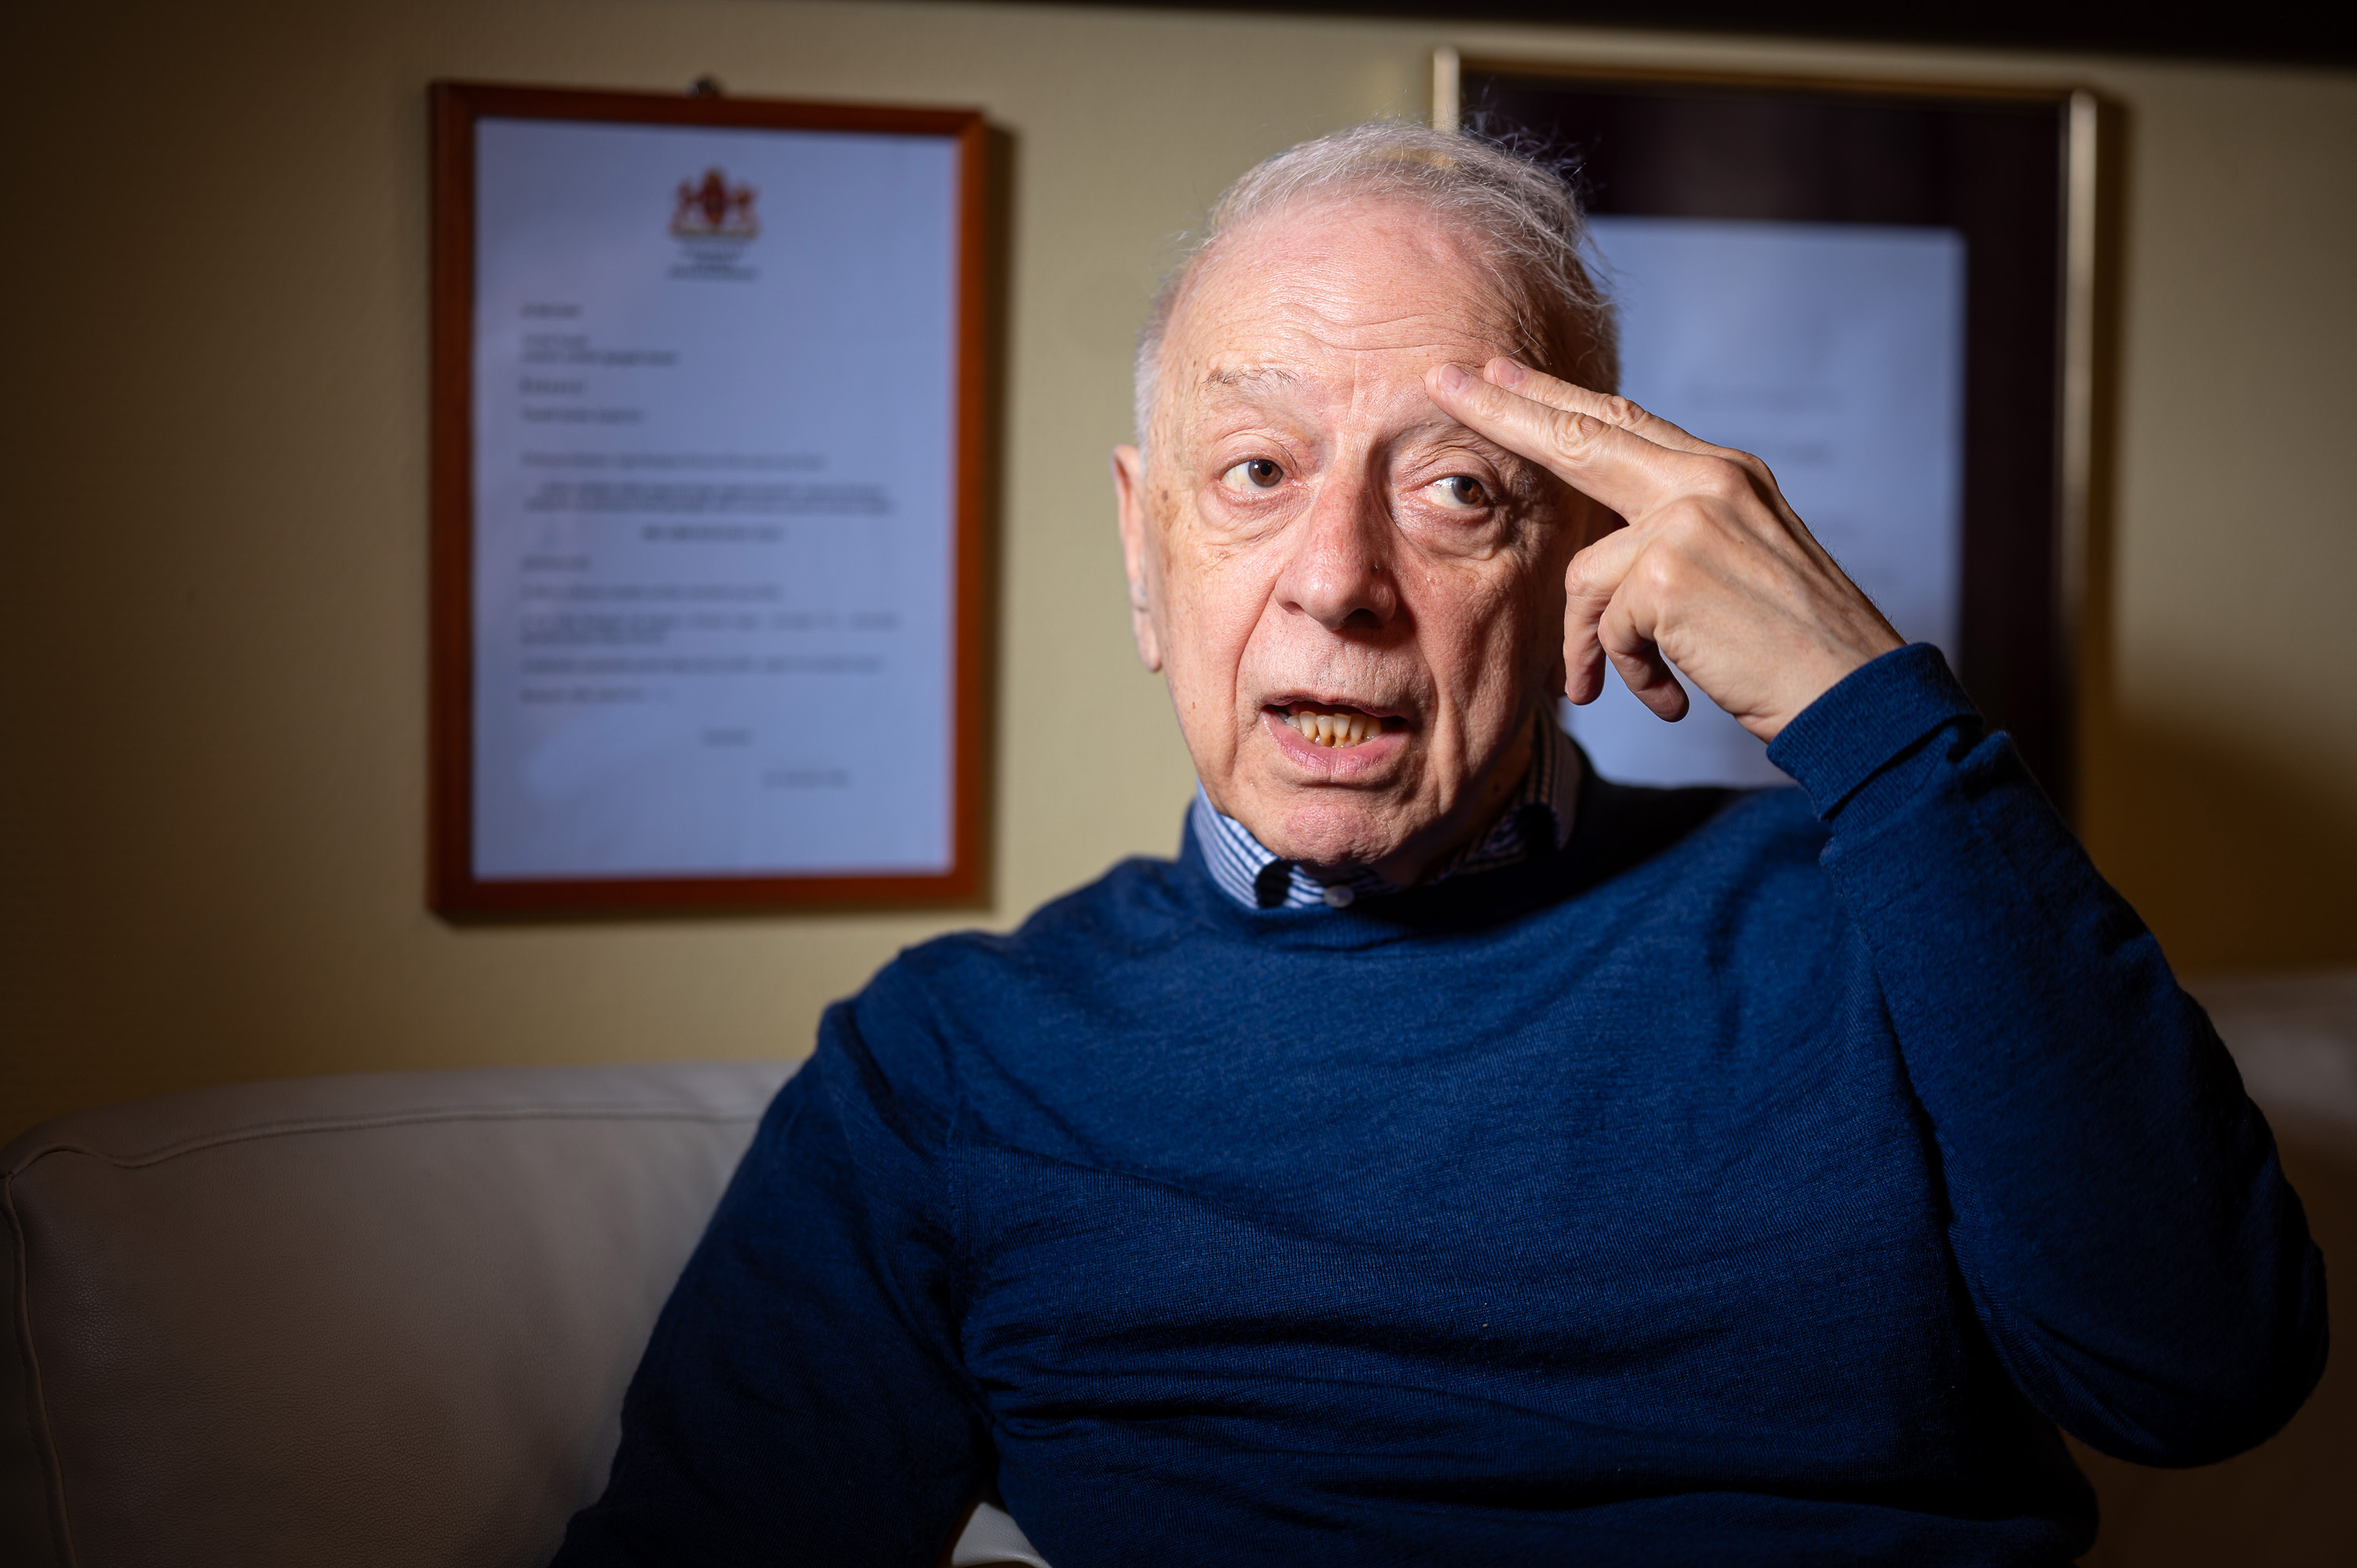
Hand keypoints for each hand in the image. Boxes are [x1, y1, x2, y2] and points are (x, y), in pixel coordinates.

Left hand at [1426, 357, 1902, 743]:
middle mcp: (1708, 480)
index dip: (1555, 396)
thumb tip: (1598, 551)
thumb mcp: (1738, 566)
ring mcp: (1688, 522)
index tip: (1499, 372)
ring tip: (1624, 687)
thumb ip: (1673, 538)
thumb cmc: (1793, 647)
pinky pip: (1604, 629)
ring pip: (1584, 576)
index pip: (1624, 419)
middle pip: (1578, 435)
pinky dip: (1628, 672)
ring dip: (1595, 646)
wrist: (1856, 695)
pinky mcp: (1667, 576)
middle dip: (1501, 412)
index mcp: (1725, 472)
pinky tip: (1670, 696)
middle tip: (1440, 382)